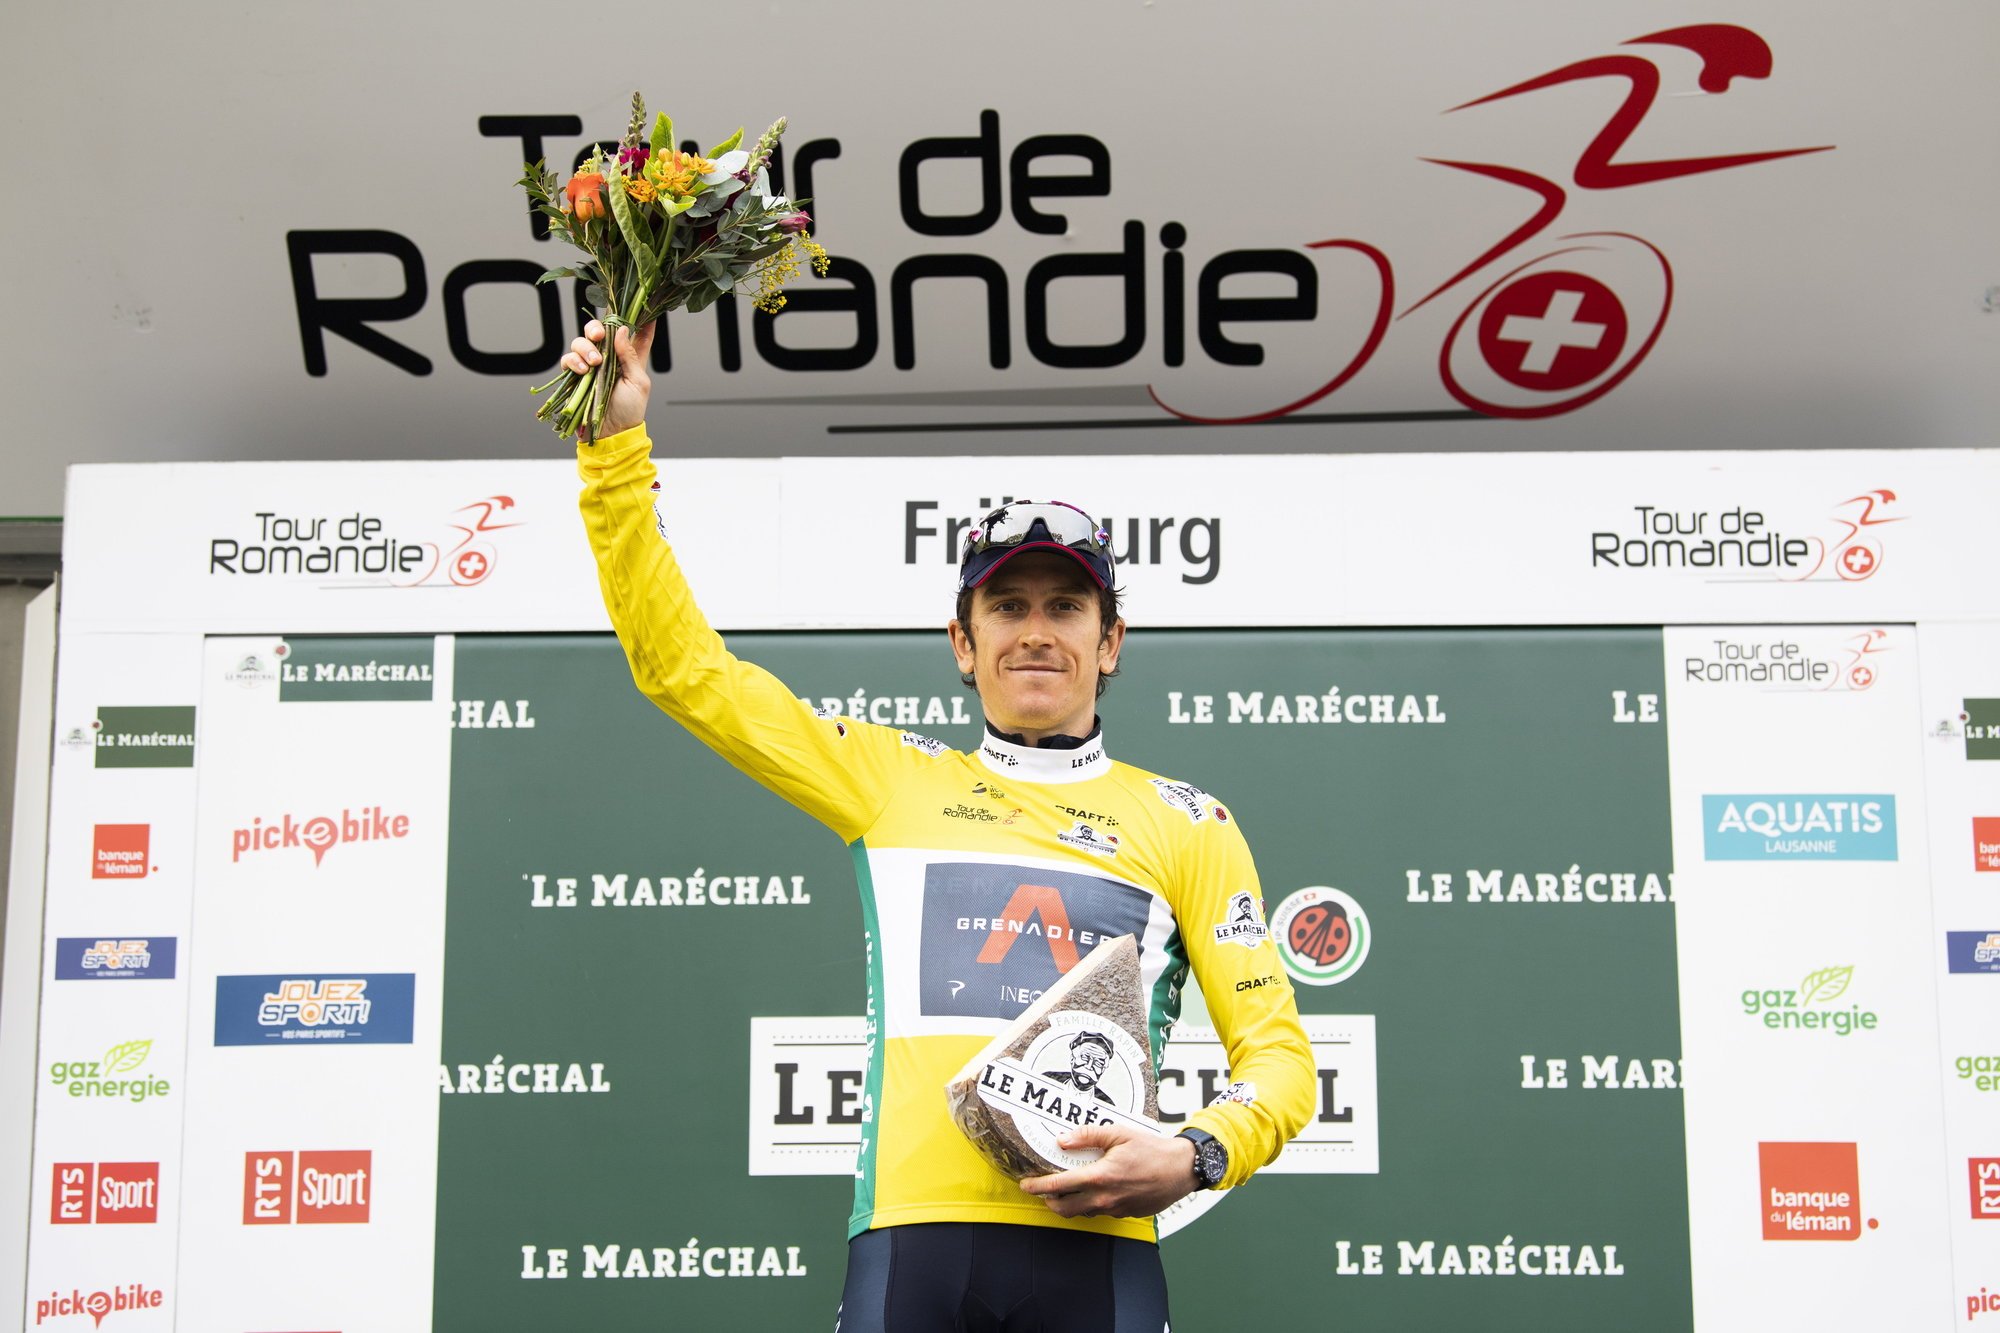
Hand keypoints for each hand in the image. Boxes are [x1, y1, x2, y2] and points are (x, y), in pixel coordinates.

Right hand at [561, 319, 656, 439]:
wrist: (612, 433)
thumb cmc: (630, 410)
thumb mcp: (639, 383)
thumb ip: (631, 356)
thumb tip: (621, 330)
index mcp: (630, 357)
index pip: (636, 333)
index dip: (640, 319)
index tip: (643, 308)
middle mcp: (609, 357)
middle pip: (598, 330)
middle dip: (595, 328)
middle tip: (599, 336)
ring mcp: (590, 365)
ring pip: (580, 342)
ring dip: (585, 348)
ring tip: (593, 364)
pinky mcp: (576, 376)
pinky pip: (568, 359)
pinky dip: (573, 361)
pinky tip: (583, 371)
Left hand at [1018, 1125, 1197, 1218]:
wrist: (1181, 1170)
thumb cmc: (1152, 1150)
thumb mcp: (1119, 1133)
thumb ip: (1088, 1135)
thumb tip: (1063, 1140)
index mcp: (1100, 1176)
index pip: (1058, 1186)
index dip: (1037, 1187)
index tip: (1025, 1184)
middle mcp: (1105, 1197)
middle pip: (1064, 1209)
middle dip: (1048, 1201)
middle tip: (1043, 1190)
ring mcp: (1115, 1208)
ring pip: (1082, 1213)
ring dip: (1069, 1204)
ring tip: (1066, 1189)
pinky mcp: (1125, 1213)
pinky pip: (1101, 1211)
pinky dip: (1091, 1203)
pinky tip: (1095, 1189)